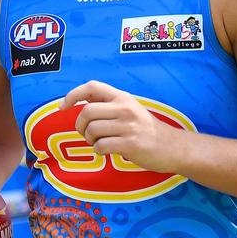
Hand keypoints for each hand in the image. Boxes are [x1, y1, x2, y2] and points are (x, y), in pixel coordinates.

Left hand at [61, 80, 180, 174]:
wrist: (173, 146)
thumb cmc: (146, 129)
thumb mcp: (130, 108)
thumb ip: (108, 104)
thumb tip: (80, 102)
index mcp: (122, 97)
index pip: (92, 86)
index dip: (73, 95)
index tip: (63, 107)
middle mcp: (124, 108)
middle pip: (87, 112)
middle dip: (80, 126)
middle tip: (87, 134)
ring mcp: (128, 126)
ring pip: (92, 130)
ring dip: (90, 140)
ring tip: (100, 143)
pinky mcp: (130, 144)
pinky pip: (101, 146)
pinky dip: (99, 151)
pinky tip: (108, 151)